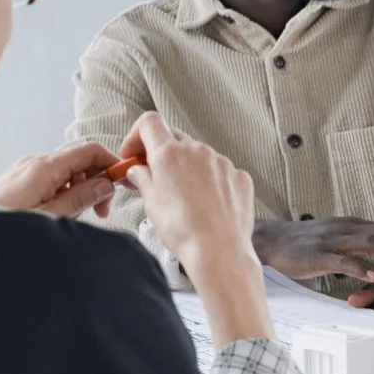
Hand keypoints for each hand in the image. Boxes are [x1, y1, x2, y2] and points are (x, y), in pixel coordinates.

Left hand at [0, 140, 121, 217]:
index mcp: (44, 167)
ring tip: (72, 218)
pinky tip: (57, 214)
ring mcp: (24, 169)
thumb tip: (106, 183)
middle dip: (95, 183)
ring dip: (78, 191)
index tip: (122, 184)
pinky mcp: (18, 179)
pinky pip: (50, 179)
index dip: (110, 164)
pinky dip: (62, 193)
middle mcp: (35, 162)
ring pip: (66, 172)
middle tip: (99, 212)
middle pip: (79, 161)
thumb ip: (81, 198)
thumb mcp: (51, 217)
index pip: (89, 151)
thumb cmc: (5, 227)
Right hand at [117, 113, 256, 270]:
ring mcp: (222, 162)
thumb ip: (142, 179)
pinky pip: (221, 171)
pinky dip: (211, 181)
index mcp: (170, 154)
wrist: (219, 250)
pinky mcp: (239, 176)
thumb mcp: (151, 203)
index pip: (149, 123)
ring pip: (199, 156)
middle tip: (155, 176)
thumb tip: (137, 170)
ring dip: (188, 168)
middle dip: (162, 153)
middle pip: (174, 139)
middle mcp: (197, 151)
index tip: (134, 154)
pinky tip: (207, 203)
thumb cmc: (182, 230)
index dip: (137, 135)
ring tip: (184, 197)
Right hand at [253, 218, 373, 284]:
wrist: (271, 241)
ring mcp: (332, 241)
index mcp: (350, 224)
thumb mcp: (335, 234)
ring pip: (370, 244)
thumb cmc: (304, 243)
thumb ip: (358, 236)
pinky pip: (343, 261)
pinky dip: (361, 268)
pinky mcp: (318, 256)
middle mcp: (345, 228)